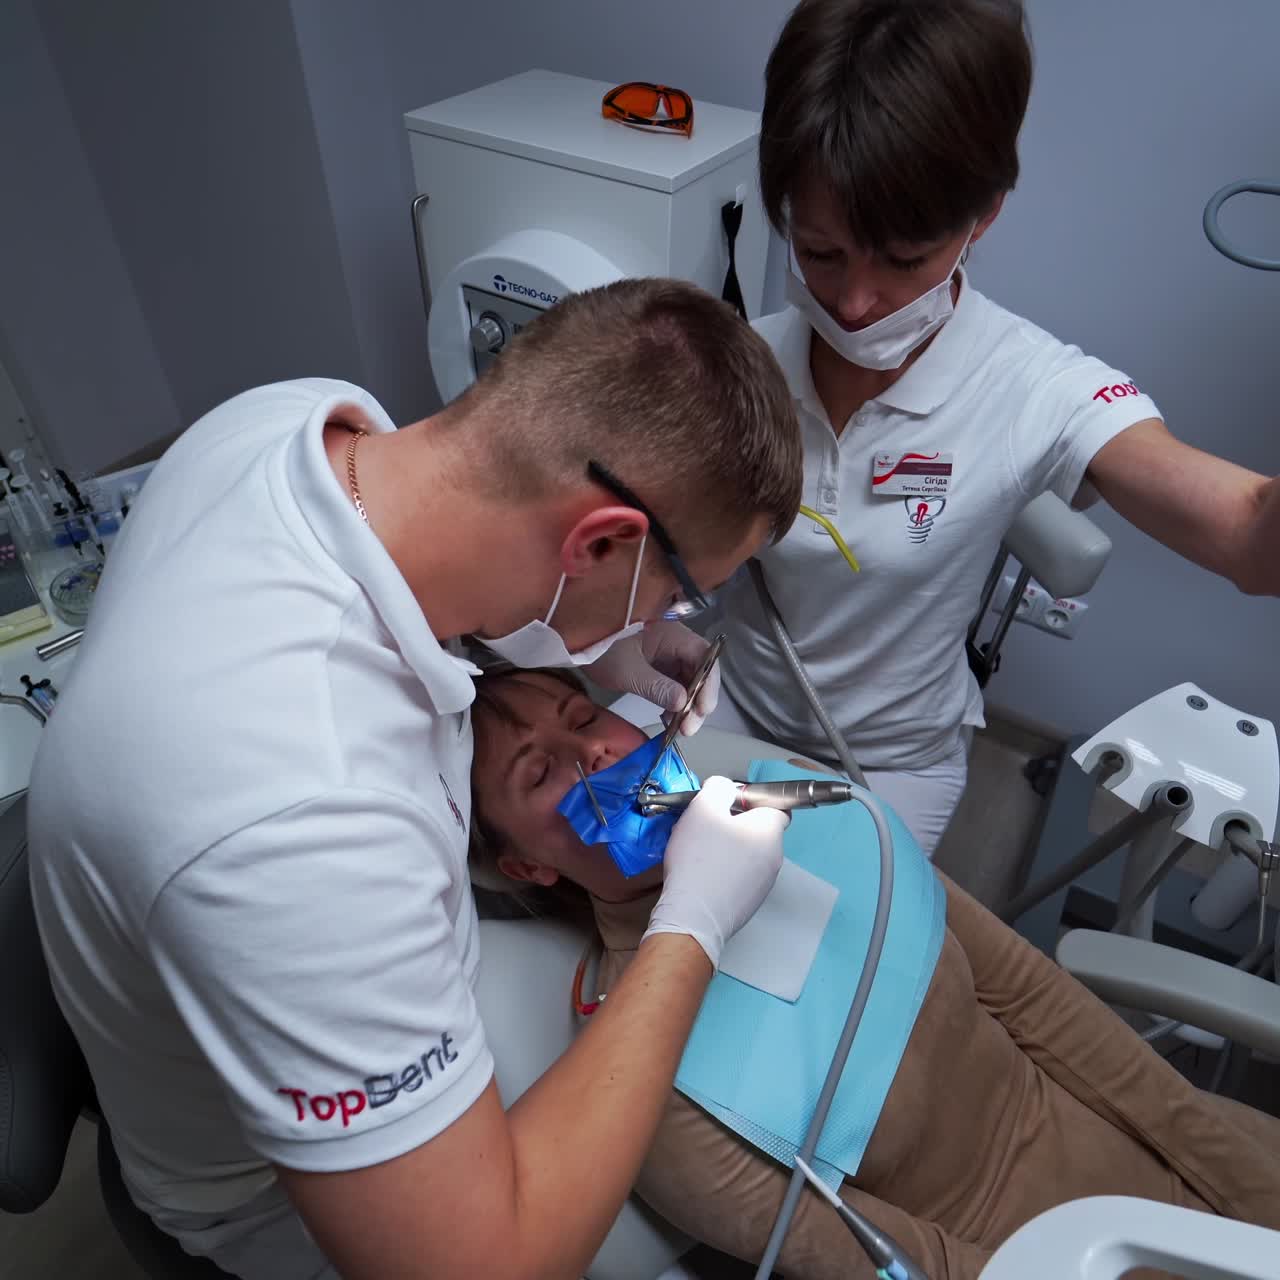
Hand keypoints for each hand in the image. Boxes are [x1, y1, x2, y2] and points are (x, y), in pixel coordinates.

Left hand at [584, 620, 720, 733]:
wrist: (576, 642)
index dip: (708, 684)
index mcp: (673, 635)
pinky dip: (675, 702)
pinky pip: (675, 684)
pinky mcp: (658, 665)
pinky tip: (668, 718)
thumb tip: (682, 704)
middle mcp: (676, 643)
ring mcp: (668, 654)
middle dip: (698, 701)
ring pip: (690, 681)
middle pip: (701, 671)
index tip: (701, 710)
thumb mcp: (628, 671)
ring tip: (678, 727)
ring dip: (688, 705)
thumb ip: (656, 687)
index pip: (705, 658)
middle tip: (688, 728)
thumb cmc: (602, 649)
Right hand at [642, 776, 786, 968]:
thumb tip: (725, 787)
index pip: (777, 806)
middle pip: (759, 831)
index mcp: (770, 831)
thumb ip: (718, 788)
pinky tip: (702, 875)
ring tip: (699, 853)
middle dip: (735, 825)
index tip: (728, 804)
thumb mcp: (702, 808)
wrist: (694, 916)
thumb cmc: (700, 860)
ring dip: (729, 849)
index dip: (752, 800)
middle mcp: (774, 858)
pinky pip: (739, 877)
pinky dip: (724, 872)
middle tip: (707, 827)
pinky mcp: (749, 903)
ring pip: (748, 855)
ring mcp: (763, 884)